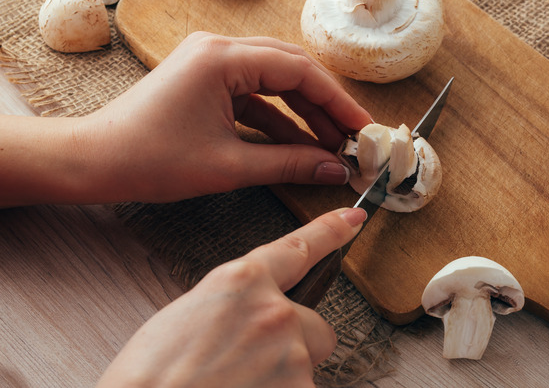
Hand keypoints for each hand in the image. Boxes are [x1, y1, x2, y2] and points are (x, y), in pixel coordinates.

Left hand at [0, 32, 371, 205]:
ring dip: (303, 114)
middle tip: (351, 138)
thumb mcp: (229, 166)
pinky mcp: (206, 81)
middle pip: (291, 69)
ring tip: (331, 146)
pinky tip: (299, 146)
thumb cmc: (150, 159)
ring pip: (274, 82)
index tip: (360, 129)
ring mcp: (211, 63)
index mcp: (223, 60)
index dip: (336, 101)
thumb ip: (289, 164)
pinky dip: (277, 120)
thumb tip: (333, 169)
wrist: (94, 161)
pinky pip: (253, 95)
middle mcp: (219, 50)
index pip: (299, 71)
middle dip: (324, 105)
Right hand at [96, 207, 366, 387]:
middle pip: (315, 325)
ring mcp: (291, 354)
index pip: (297, 249)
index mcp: (240, 282)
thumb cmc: (151, 375)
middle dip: (295, 343)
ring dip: (283, 377)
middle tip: (251, 365)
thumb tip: (250, 321)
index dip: (330, 231)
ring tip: (235, 386)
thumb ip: (234, 307)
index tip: (353, 220)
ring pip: (307, 364)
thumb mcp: (187, 317)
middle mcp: (274, 312)